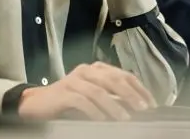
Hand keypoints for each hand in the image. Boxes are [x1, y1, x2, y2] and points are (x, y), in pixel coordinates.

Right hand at [17, 62, 156, 120]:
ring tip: (125, 119)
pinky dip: (94, 111)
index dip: (139, 89)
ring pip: (99, 91)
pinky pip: (82, 101)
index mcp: (97, 69)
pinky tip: (102, 120)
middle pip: (114, 80)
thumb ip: (111, 96)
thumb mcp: (93, 95)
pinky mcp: (63, 93)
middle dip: (131, 95)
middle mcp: (87, 70)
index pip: (124, 75)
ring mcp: (74, 80)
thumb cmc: (69, 101)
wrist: (38, 103)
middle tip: (143, 109)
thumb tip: (136, 106)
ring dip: (114, 106)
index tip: (151, 104)